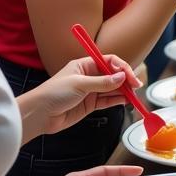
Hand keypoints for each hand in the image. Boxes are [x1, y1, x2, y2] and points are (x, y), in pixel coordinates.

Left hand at [26, 56, 141, 135]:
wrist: (39, 114)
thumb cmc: (53, 93)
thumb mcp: (79, 84)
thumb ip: (102, 83)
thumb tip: (121, 78)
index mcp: (84, 65)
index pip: (109, 62)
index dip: (122, 68)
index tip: (130, 76)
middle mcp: (89, 76)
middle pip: (113, 75)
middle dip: (125, 80)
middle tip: (136, 86)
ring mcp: (90, 91)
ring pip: (112, 89)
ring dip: (123, 92)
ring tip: (133, 96)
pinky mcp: (90, 105)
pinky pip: (107, 101)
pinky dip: (117, 101)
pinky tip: (125, 101)